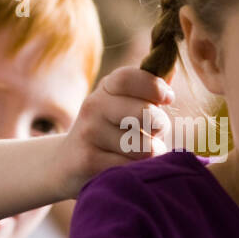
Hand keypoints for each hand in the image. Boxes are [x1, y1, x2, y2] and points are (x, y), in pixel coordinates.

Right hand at [56, 66, 174, 196]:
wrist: (66, 164)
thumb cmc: (110, 132)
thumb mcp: (124, 105)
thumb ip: (149, 90)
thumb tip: (172, 67)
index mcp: (106, 88)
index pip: (129, 78)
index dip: (155, 87)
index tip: (168, 99)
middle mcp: (94, 106)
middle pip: (146, 113)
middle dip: (161, 127)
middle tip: (154, 133)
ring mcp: (90, 133)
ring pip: (145, 146)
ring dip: (152, 153)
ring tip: (140, 153)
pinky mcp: (89, 161)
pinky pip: (132, 167)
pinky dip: (138, 170)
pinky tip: (128, 168)